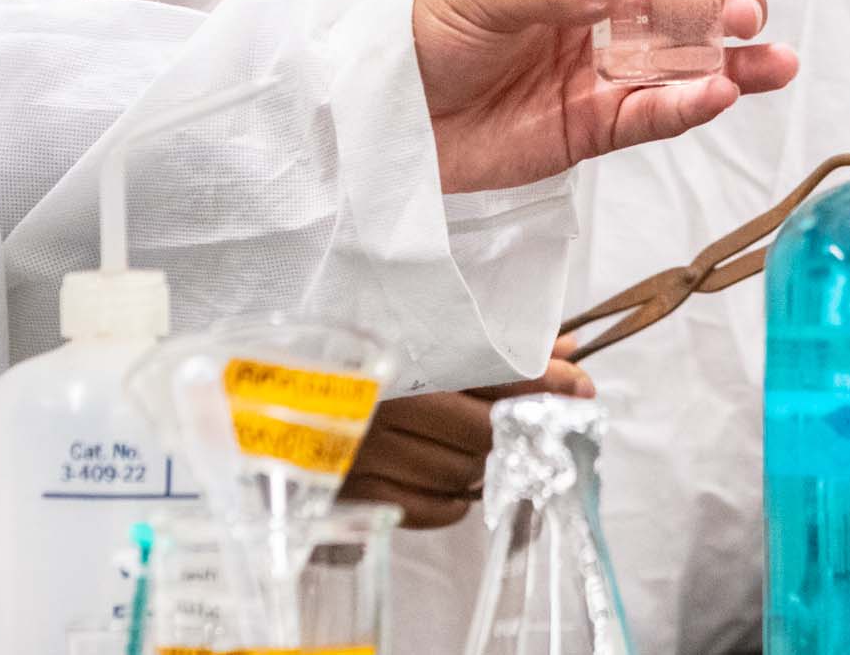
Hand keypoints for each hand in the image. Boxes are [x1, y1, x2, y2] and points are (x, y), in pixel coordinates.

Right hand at [339, 353, 596, 528]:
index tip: (580, 387)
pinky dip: (455, 502)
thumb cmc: (356, 363)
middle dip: (518, 430)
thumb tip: (568, 347)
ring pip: (461, 474)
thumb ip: (492, 343)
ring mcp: (367, 455)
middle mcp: (383, 406)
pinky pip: (431, 511)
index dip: (542, 382)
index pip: (489, 372)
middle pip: (482, 432)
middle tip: (539, 428)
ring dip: (487, 468)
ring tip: (491, 454)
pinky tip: (455, 484)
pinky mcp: (355, 496)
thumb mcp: (418, 338)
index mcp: (398, 357)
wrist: (270, 402)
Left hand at [412, 0, 794, 192]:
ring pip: (684, 62)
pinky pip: (651, 115)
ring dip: (733, 60)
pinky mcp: (593, 126)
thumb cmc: (424, 29)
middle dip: (722, 3)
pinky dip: (688, 107)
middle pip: (680, 3)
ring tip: (775, 61)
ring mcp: (602, 70)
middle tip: (746, 10)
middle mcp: (601, 12)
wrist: (384, 112)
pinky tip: (722, 96)